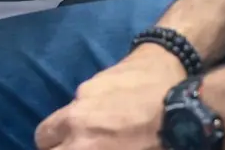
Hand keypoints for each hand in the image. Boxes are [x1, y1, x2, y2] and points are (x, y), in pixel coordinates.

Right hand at [35, 46, 185, 148]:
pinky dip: (86, 111)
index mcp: (84, 147)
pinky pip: (79, 102)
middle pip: (42, 138)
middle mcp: (74, 122)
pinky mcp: (92, 82)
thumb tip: (96, 148)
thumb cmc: (162, 144)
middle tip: (72, 149)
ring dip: (66, 129)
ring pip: (59, 118)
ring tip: (92, 133)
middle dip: (53, 147)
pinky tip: (111, 113)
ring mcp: (81, 98)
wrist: (181, 103)